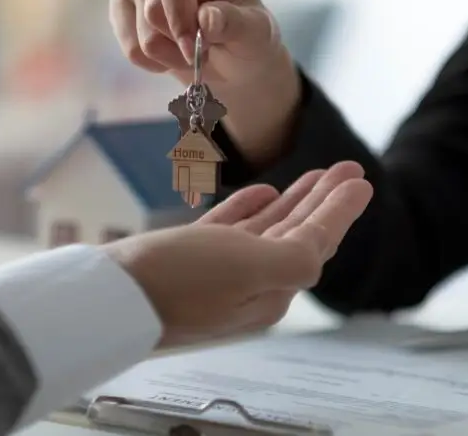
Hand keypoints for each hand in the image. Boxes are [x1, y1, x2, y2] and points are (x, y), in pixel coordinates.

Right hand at [104, 161, 371, 347]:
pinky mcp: (184, 262)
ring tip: (316, 175)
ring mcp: (215, 275)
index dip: (340, 210)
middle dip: (324, 201)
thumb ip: (295, 257)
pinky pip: (230, 232)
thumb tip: (319, 245)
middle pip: (297, 236)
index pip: (316, 244)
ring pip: (267, 231)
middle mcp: (247, 287)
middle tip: (347, 168)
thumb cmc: (176, 281)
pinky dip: (250, 209)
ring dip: (294, 201)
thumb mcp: (251, 268)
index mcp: (270, 292)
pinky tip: (263, 192)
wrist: (106, 298)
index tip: (361, 179)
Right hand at [109, 0, 301, 161]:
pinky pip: (125, 39)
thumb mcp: (257, 34)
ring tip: (191, 53)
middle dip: (176, 39)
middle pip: (153, 2)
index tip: (193, 49)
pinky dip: (147, 60)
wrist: (233, 63)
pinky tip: (169, 57)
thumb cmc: (248, 39)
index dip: (178, 13)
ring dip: (166, 52)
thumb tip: (207, 18)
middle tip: (204, 50)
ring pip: (139, 24)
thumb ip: (236, 24)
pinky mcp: (125, 1)